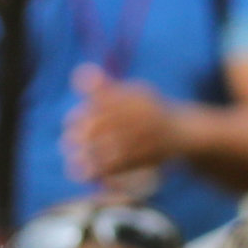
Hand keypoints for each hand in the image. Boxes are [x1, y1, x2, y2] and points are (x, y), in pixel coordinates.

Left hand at [61, 67, 179, 184]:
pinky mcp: (148, 157)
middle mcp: (142, 116)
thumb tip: (77, 73)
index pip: (102, 106)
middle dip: (82, 135)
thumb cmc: (147, 110)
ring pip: (111, 148)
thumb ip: (104, 87)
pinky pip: (120, 165)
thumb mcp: (130, 92)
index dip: (82, 115)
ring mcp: (146, 137)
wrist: (181, 131)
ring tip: (72, 157)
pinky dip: (99, 170)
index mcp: (134, 97)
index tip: (69, 122)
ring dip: (88, 154)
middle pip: (105, 126)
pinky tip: (83, 174)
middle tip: (66, 141)